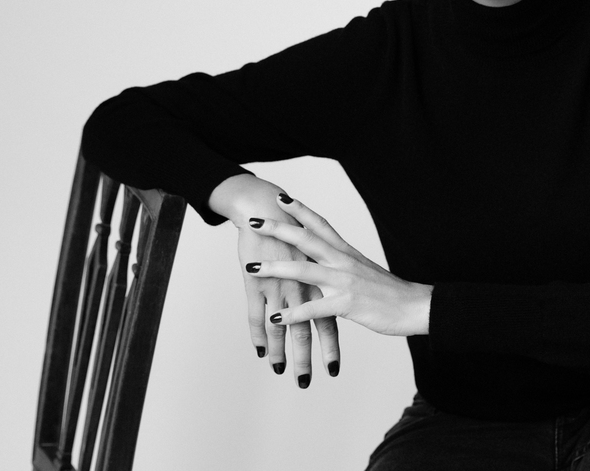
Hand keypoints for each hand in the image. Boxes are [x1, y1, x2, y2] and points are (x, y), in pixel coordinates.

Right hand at [210, 175, 340, 387]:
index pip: (329, 319)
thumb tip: (329, 302)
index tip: (333, 370)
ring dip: (280, 351)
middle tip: (305, 382)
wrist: (266, 206)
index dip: (331, 346)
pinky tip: (259, 350)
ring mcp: (280, 284)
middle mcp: (303, 284)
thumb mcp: (313, 255)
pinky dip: (258, 334)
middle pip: (307, 328)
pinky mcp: (257, 280)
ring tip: (279, 371)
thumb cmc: (293, 230)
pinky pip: (256, 314)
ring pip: (280, 326)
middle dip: (307, 357)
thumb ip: (320, 280)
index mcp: (320, 278)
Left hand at [247, 193, 432, 336]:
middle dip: (277, 229)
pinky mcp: (347, 304)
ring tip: (251, 267)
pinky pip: (314, 308)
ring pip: (304, 270)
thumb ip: (344, 265)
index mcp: (347, 252)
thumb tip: (328, 260)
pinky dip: (293, 313)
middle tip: (254, 221)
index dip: (300, 209)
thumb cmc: (390, 292)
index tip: (281, 198)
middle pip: (306, 238)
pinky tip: (275, 317)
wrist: (416, 306)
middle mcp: (343, 261)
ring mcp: (345, 281)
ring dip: (275, 267)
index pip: (320, 224)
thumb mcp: (364, 271)